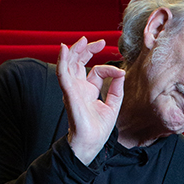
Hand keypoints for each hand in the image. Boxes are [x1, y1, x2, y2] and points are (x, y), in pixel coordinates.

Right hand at [57, 37, 124, 164]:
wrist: (92, 142)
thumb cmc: (99, 127)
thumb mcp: (113, 104)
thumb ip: (117, 88)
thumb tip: (121, 72)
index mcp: (88, 90)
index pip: (96, 71)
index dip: (108, 68)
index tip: (119, 73)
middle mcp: (79, 87)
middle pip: (78, 63)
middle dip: (86, 50)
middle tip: (99, 42)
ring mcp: (72, 89)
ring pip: (69, 64)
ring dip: (74, 51)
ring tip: (81, 41)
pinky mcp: (69, 93)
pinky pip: (63, 74)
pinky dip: (63, 61)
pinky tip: (64, 49)